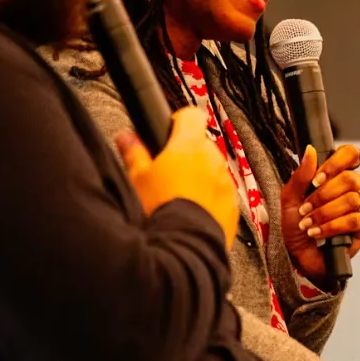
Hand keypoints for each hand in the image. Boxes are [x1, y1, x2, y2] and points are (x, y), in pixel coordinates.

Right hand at [116, 108, 237, 245]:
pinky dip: (210, 198)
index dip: (178, 121)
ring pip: (213, 170)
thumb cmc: (160, 210)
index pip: (191, 115)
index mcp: (189, 145)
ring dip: (199, 176)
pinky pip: (221, 193)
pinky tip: (192, 211)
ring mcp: (226, 182)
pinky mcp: (233, 205)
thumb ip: (134, 153)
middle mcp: (213, 159)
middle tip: (166, 172)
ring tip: (178, 196)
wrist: (184, 245)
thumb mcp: (138, 179)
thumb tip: (126, 136)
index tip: (168, 132)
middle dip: (187, 154)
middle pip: (201, 145)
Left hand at [279, 145, 359, 282]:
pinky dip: (333, 226)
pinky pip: (355, 220)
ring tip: (308, 224)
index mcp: (338, 175)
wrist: (298, 255)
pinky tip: (318, 233)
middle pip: (351, 178)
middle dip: (323, 195)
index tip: (316, 180)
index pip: (350, 155)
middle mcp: (355, 188)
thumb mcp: (290, 198)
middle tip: (305, 209)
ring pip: (352, 200)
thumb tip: (311, 150)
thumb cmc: (296, 225)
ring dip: (324, 213)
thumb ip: (300, 175)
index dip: (335, 163)